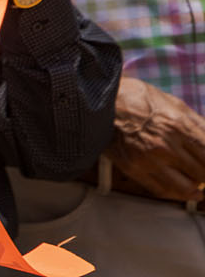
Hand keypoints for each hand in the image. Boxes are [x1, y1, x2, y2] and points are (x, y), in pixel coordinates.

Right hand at [105, 76, 204, 202]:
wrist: (98, 102)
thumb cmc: (135, 98)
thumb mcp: (172, 103)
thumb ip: (198, 124)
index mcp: (178, 126)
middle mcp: (165, 145)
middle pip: (202, 173)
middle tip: (202, 171)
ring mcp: (148, 159)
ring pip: (186, 188)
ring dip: (197, 189)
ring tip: (200, 188)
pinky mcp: (133, 169)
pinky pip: (162, 191)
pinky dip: (177, 194)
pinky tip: (184, 190)